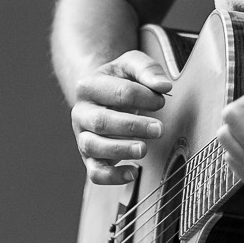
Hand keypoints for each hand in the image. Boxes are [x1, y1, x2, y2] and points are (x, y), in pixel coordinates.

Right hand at [69, 50, 171, 185]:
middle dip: (133, 126)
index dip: (144, 97)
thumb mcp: (131, 66)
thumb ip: (147, 70)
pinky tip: (133, 172)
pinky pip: (95, 173)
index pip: (118, 92)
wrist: (101, 98)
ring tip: (144, 149)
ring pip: (93, 147)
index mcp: (88, 86)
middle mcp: (80, 113)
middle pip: (102, 122)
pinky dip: (113, 176)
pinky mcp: (90, 159)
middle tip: (159, 129)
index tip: (162, 100)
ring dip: (121, 149)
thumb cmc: (119, 81)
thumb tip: (163, 87)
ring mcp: (83, 137)